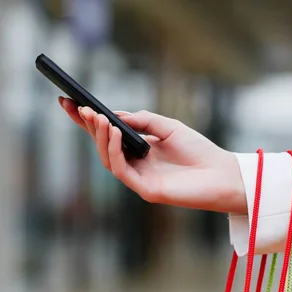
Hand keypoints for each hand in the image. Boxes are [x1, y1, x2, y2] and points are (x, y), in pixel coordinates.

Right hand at [58, 97, 246, 213]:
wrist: (222, 175)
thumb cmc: (199, 151)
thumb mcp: (168, 126)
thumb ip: (142, 120)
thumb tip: (116, 115)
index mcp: (139, 150)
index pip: (108, 134)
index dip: (87, 120)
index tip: (69, 102)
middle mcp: (135, 165)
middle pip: (103, 146)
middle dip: (89, 126)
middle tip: (80, 108)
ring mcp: (138, 179)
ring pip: (108, 158)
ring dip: (101, 136)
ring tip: (98, 117)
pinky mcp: (144, 189)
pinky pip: (121, 170)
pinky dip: (114, 150)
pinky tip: (115, 132)